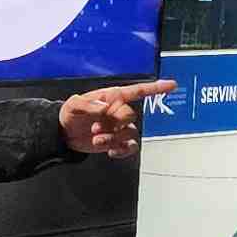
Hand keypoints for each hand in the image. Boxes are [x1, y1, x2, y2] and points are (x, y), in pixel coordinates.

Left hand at [61, 79, 176, 156]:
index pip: (138, 91)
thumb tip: (105, 107)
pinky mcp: (118, 141)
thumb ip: (88, 104)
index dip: (155, 88)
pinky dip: (122, 150)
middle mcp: (119, 111)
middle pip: (130, 116)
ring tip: (97, 139)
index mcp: (112, 97)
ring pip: (130, 133)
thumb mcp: (73, 105)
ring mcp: (120, 127)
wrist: (65, 133)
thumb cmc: (70, 114)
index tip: (172, 85)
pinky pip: (131, 146)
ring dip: (114, 138)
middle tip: (96, 128)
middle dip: (114, 124)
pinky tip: (110, 151)